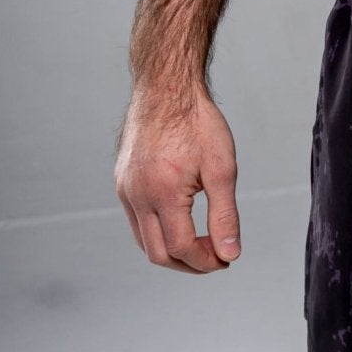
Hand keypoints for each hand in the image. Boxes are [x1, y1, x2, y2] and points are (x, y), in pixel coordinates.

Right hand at [114, 87, 241, 272]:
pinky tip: (180, 222)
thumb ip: (225, 216)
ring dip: (171, 250)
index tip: (226, 259)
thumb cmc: (198, 122)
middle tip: (215, 257)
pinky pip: (135, 220)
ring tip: (200, 244)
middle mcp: (136, 196)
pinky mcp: (121, 181)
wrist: (167, 87)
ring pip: (143, 240)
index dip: (205, 262)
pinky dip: (157, 231)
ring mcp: (124, 189)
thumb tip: (229, 254)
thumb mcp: (222, 169)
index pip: (181, 248)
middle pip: (158, 254)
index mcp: (162, 194)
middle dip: (189, 264)